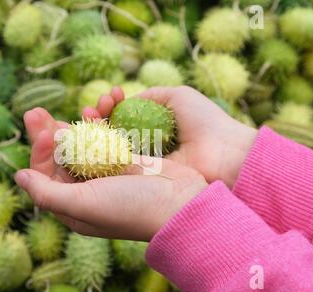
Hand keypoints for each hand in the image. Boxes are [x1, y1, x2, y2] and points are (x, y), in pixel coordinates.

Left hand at [16, 108, 206, 240]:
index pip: (45, 175)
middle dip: (47, 134)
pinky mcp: (126, 161)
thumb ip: (47, 193)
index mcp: (72, 206)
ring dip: (71, 127)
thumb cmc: (131, 208)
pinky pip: (104, 140)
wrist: (181, 204)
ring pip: (81, 147)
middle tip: (34, 111)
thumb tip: (19, 177)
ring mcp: (107, 175)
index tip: (43, 130)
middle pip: (59, 159)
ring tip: (58, 111)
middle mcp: (86, 191)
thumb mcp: (83, 205)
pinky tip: (90, 113)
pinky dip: (96, 127)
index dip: (39, 151)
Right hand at [83, 86, 257, 187]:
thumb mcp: (178, 95)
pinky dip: (104, 150)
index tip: (108, 97)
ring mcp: (144, 159)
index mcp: (155, 122)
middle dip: (100, 116)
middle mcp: (147, 141)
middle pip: (114, 128)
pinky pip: (119, 161)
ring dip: (97, 130)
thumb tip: (129, 98)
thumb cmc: (205, 121)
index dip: (112, 104)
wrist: (223, 154)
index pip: (125, 112)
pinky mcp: (143, 175)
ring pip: (112, 144)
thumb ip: (152, 95)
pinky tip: (94, 137)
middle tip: (92, 109)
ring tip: (89, 116)